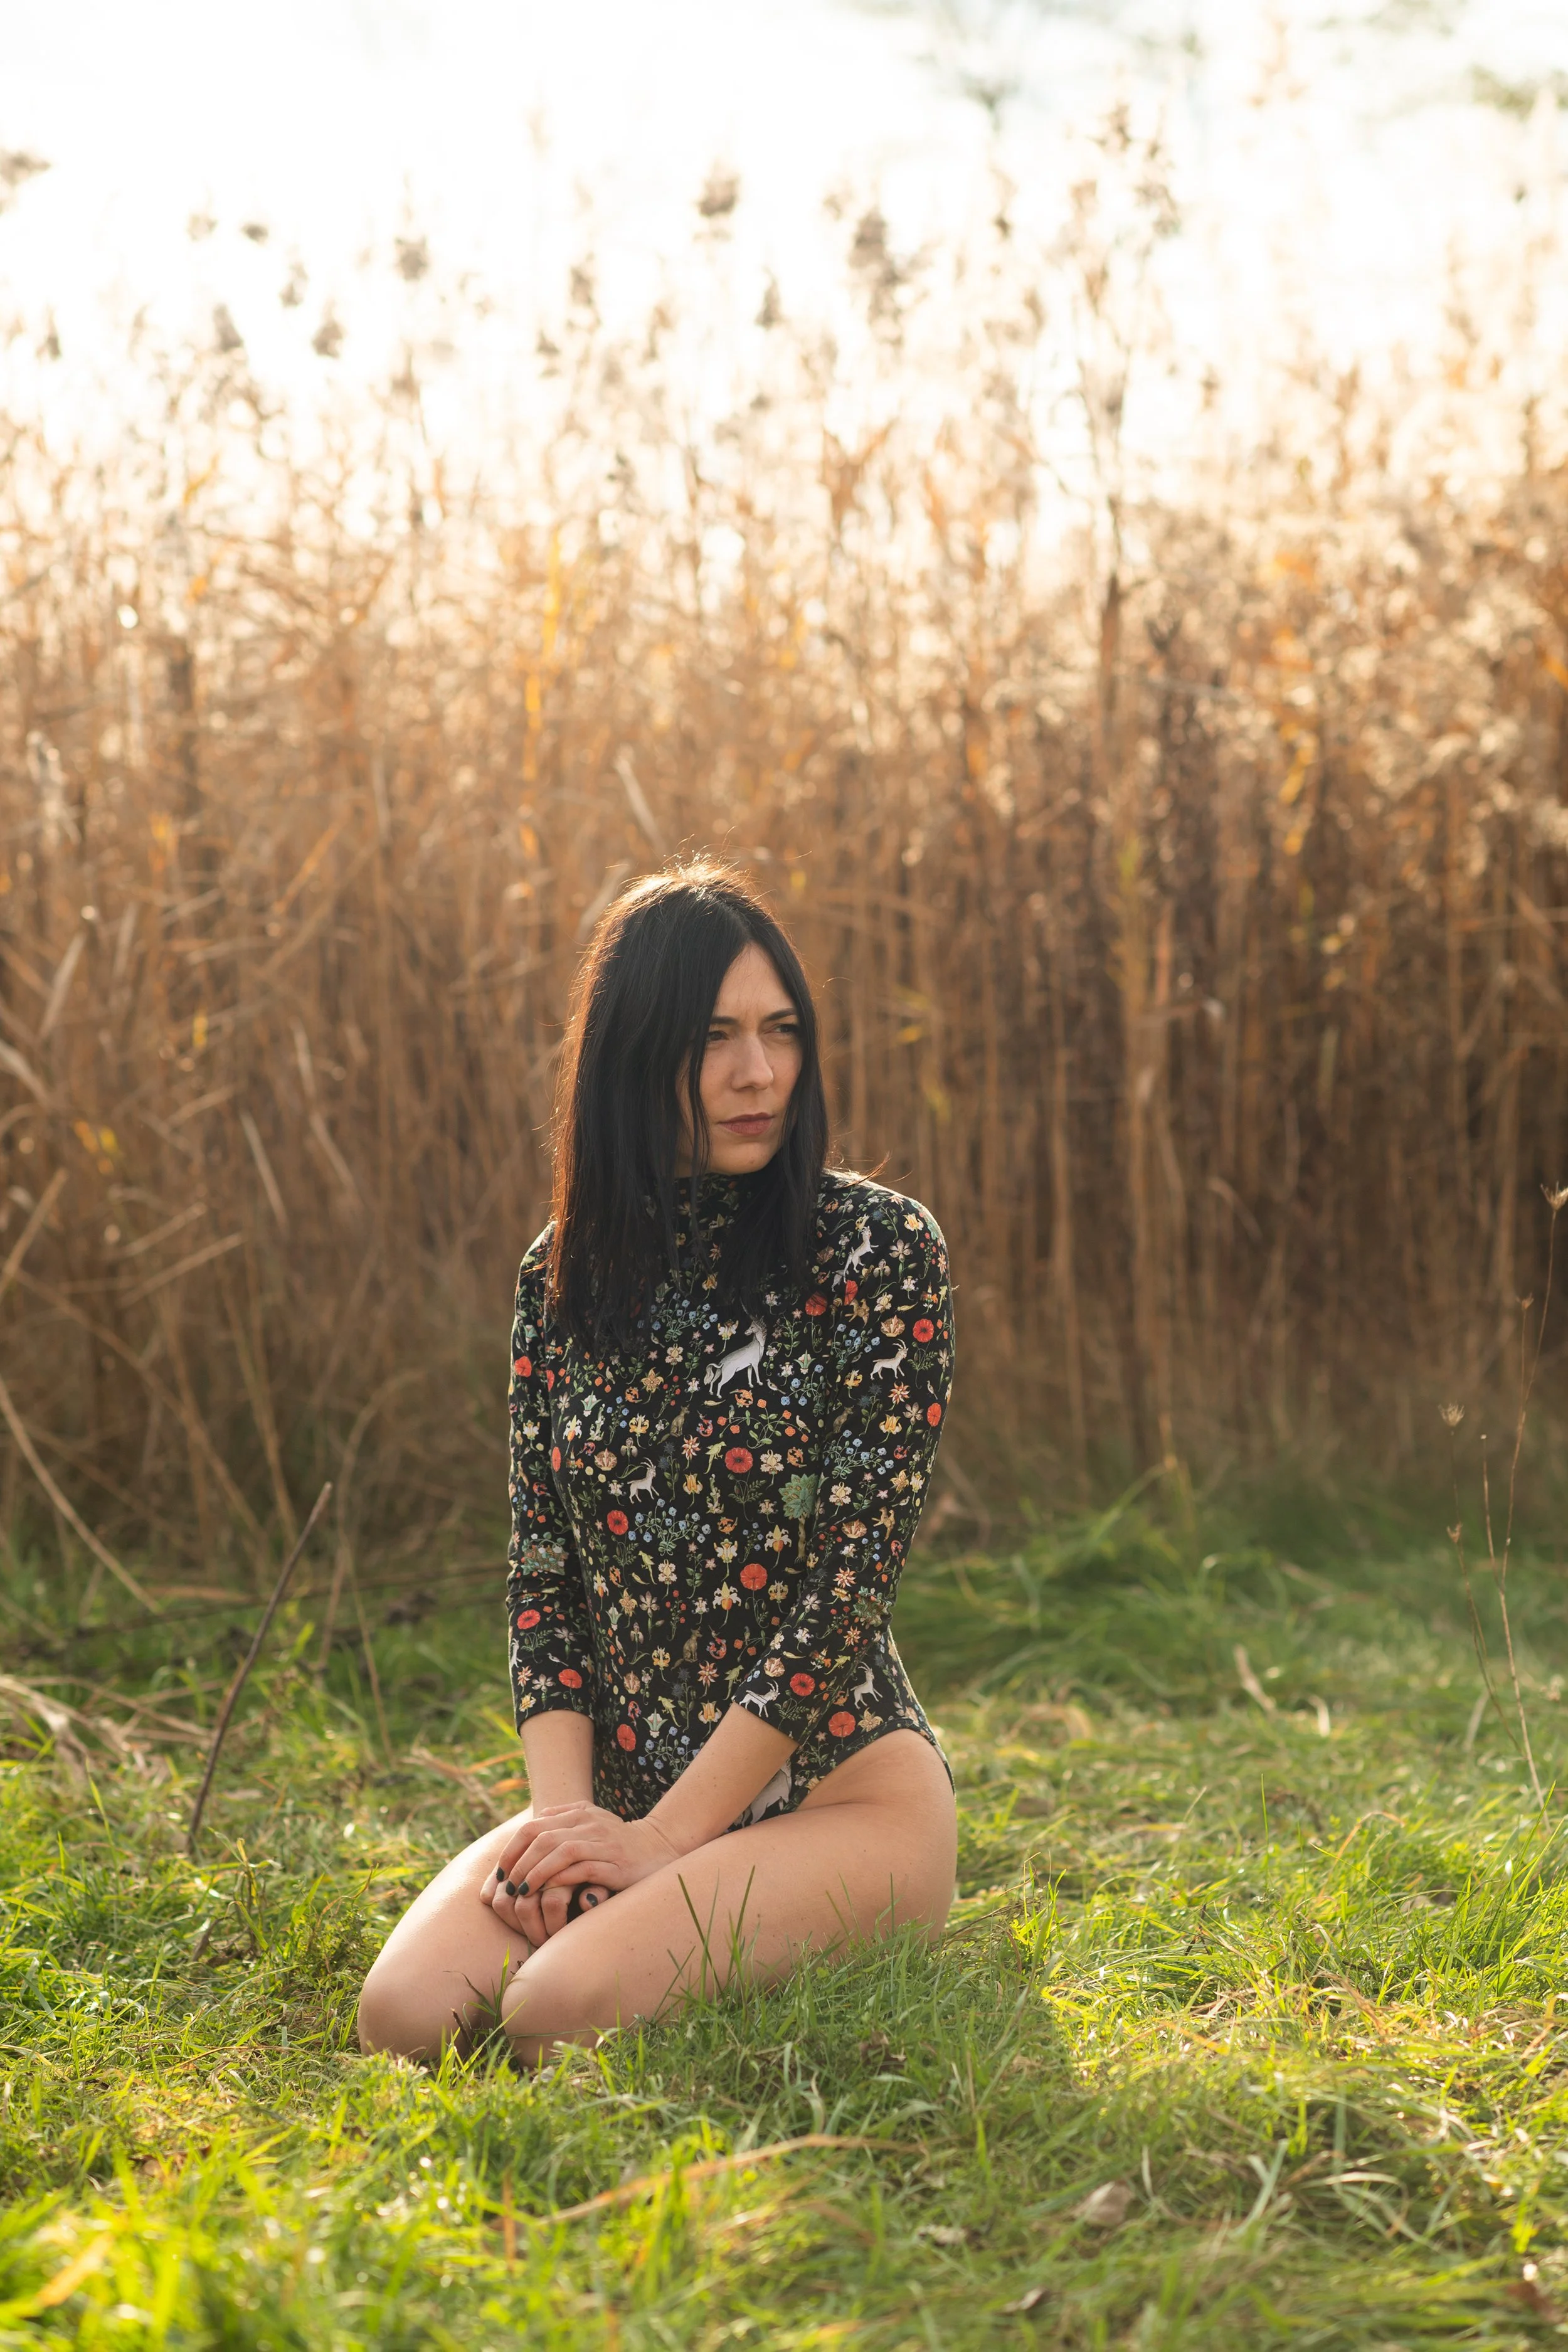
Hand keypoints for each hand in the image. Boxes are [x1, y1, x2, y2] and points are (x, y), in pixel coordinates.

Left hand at [480, 1802, 681, 1939]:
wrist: (661, 1850)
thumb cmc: (619, 1843)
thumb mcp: (591, 1825)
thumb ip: (564, 1822)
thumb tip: (534, 1824)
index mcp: (580, 1813)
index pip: (534, 1825)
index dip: (513, 1848)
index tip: (500, 1871)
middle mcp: (590, 1824)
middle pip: (542, 1837)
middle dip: (518, 1862)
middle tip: (506, 1884)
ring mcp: (603, 1843)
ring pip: (558, 1851)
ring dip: (534, 1871)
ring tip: (521, 1890)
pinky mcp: (615, 1864)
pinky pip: (580, 1868)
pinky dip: (559, 1879)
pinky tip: (546, 1891)